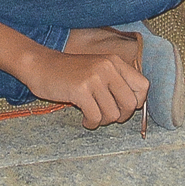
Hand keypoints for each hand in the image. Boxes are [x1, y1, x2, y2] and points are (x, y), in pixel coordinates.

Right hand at [16, 45, 147, 128]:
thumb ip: (116, 81)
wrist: (41, 66)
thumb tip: (135, 106)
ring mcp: (94, 78)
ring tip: (92, 116)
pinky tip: (84, 119)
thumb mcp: (97, 69)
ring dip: (102, 121)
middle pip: (130, 104)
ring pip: (113, 114)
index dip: (137, 102)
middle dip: (120, 116)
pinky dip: (91, 123)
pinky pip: (96, 117)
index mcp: (115, 62)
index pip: (143, 86)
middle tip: (107, 116)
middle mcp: (108, 67)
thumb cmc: (70, 73)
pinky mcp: (81, 90)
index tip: (123, 107)